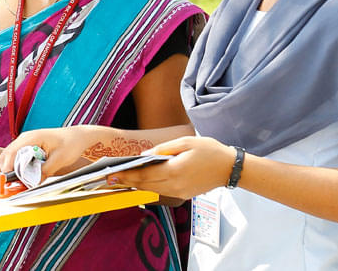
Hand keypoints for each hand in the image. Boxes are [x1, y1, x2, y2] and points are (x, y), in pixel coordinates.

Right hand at [0, 125, 111, 182]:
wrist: (78, 137)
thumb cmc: (71, 143)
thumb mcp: (60, 159)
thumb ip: (45, 171)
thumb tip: (33, 182)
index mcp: (31, 138)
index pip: (12, 153)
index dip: (8, 168)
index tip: (10, 181)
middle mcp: (25, 138)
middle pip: (6, 155)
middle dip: (9, 170)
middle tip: (18, 182)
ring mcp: (25, 142)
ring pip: (10, 157)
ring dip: (14, 169)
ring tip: (24, 178)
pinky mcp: (28, 147)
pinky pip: (17, 158)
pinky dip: (19, 167)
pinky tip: (28, 173)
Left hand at [106, 136, 236, 198]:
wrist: (229, 168)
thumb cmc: (209, 151)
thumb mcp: (185, 142)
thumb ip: (163, 150)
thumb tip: (144, 156)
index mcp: (174, 171)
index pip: (143, 175)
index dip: (126, 175)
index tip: (110, 175)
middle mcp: (175, 185)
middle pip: (144, 185)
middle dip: (126, 182)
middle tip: (108, 179)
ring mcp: (179, 193)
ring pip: (151, 191)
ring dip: (136, 185)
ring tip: (120, 180)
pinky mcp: (183, 195)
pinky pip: (161, 192)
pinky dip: (149, 187)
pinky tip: (140, 182)